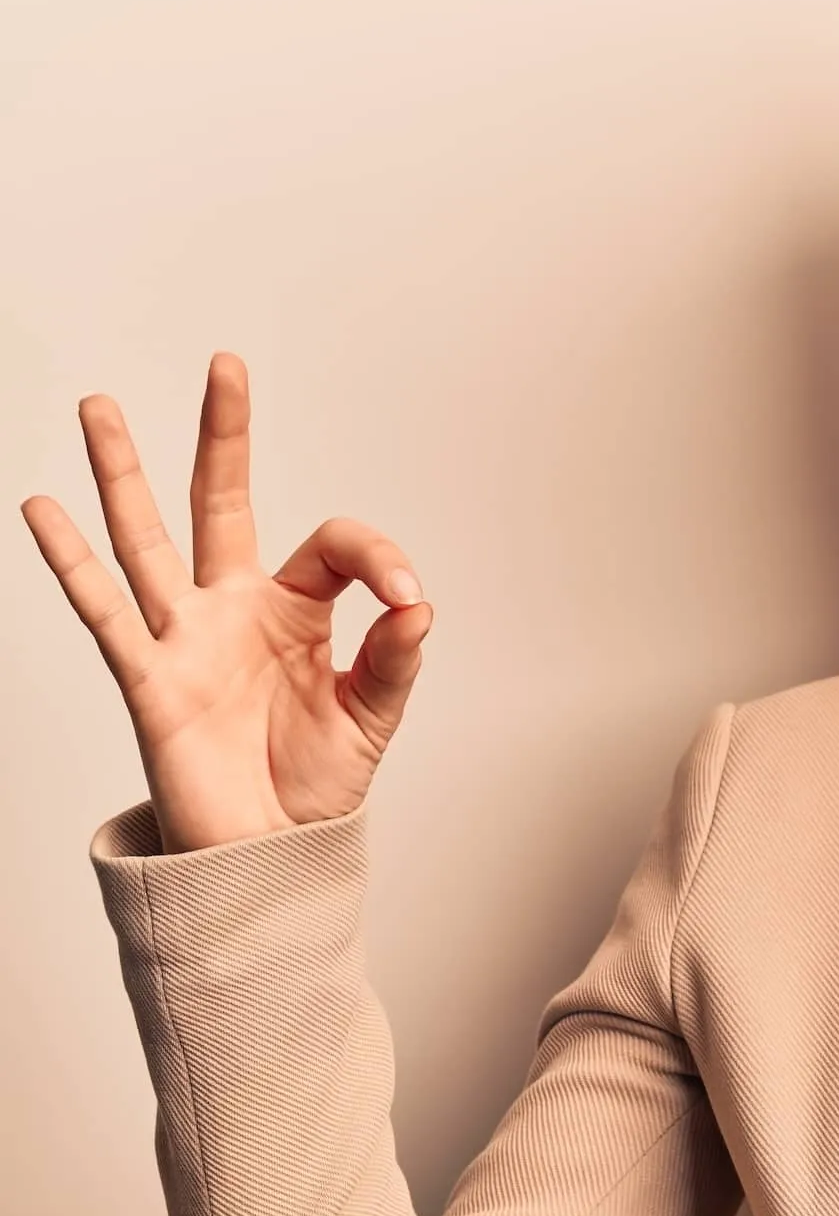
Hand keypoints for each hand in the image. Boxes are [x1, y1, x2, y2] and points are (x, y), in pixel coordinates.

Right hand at [20, 353, 433, 852]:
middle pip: (223, 503)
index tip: (408, 602)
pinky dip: (72, 561)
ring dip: (123, 474)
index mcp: (298, 610)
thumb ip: (395, 660)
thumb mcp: (372, 716)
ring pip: (148, 539)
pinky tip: (41, 508)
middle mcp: (235, 608)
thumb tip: (420, 607)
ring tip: (98, 406)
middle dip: (224, 436)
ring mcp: (186, 636)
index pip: (335, 548)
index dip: (380, 561)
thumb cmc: (312, 781)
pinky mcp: (150, 678)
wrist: (268, 850)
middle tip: (225, 364)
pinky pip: (105, 612)